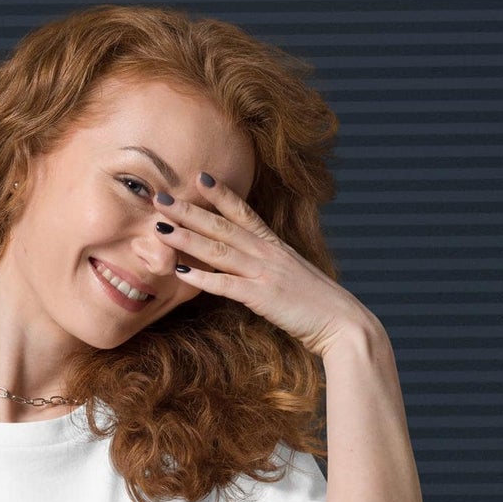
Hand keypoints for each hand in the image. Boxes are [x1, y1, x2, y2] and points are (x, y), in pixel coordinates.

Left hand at [155, 172, 376, 358]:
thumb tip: (252, 269)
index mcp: (275, 246)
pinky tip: (180, 271)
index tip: (199, 178)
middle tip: (160, 197)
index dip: (220, 194)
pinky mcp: (262, 297)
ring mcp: (264, 273)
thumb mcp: (291, 278)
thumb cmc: (318, 305)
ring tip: (160, 228)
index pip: (244, 212)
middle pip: (222, 225)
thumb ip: (270, 269)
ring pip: (219, 249)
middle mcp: (268, 253)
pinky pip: (225, 285)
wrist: (342, 323)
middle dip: (189, 210)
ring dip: (186, 238)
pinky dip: (202, 278)